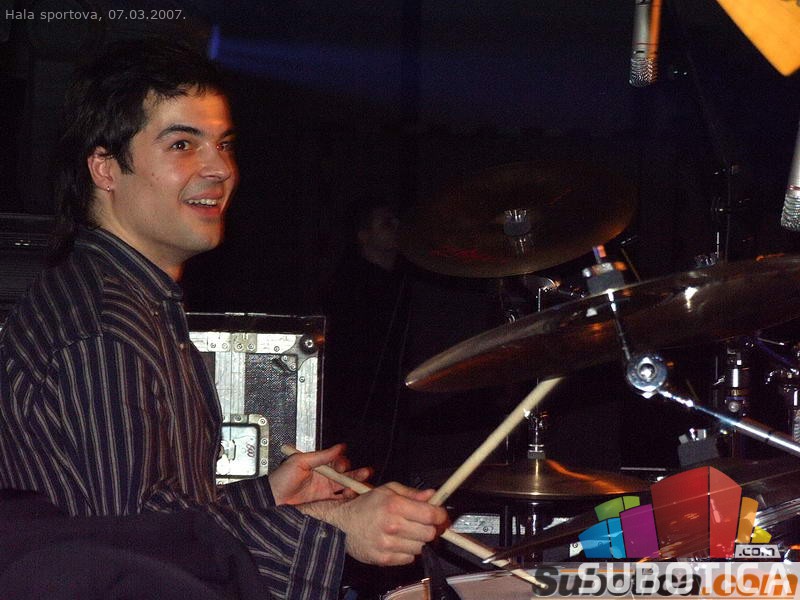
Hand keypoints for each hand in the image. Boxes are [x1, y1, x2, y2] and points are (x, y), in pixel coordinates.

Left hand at [268, 444, 371, 504]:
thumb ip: (321, 456)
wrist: (271, 502)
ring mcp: (324, 493)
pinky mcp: (324, 506)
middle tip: (365, 473)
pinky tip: (353, 497)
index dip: (343, 464)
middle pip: (345, 476)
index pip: (337, 463)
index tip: (344, 465)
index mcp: (319, 467)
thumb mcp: (300, 462)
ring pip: (345, 489)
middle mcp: (324, 479)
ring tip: (361, 486)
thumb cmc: (280, 480)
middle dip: (357, 474)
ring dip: (355, 486)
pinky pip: (340, 502)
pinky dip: (348, 500)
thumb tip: (339, 447)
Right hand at [303, 482, 448, 565]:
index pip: (430, 514)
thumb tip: (433, 495)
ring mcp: (388, 544)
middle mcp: (392, 525)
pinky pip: (409, 559)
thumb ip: (412, 493)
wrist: (342, 525)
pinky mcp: (384, 559)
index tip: (440, 515)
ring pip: (421, 547)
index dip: (440, 515)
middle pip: (429, 533)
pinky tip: (399, 542)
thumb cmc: (365, 505)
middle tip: (424, 524)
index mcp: (394, 505)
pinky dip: (408, 552)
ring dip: (418, 540)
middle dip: (430, 528)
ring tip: (407, 532)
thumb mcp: (387, 490)